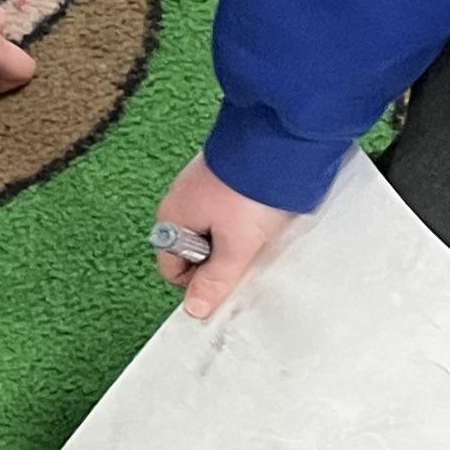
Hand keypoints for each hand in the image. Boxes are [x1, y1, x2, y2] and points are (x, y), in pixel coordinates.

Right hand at [149, 151, 299, 321]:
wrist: (278, 140)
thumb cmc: (249, 192)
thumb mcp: (235, 247)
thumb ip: (215, 280)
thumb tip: (194, 309)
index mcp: (172, 219)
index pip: (173, 267)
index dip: (199, 281)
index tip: (225, 280)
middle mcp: (180, 200)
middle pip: (194, 248)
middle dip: (220, 258)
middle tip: (247, 255)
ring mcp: (201, 183)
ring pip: (214, 228)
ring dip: (235, 236)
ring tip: (259, 231)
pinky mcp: (224, 173)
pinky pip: (228, 207)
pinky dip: (244, 214)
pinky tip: (264, 211)